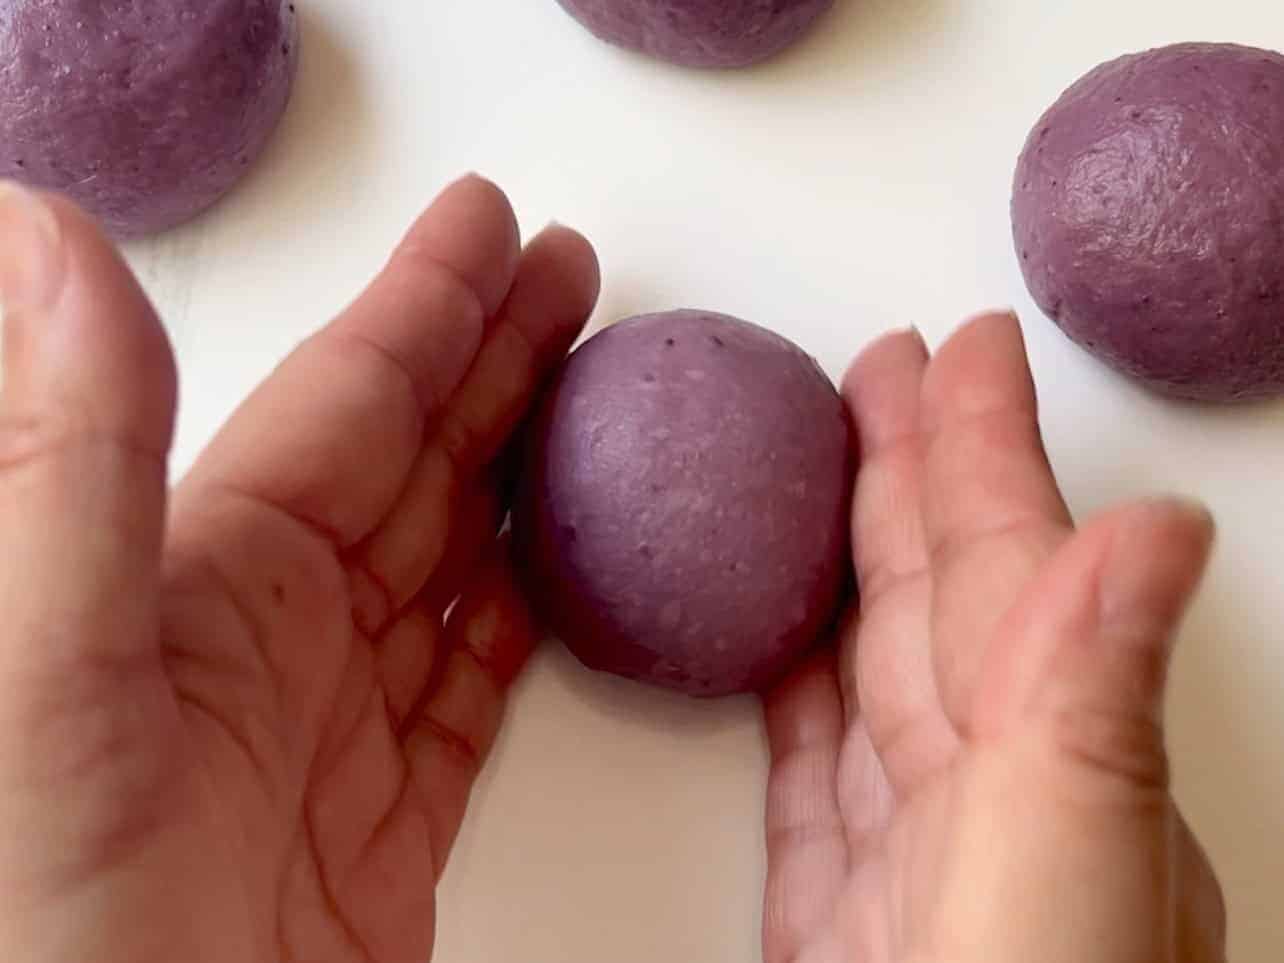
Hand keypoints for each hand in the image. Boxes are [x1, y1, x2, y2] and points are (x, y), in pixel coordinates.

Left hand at [0, 175, 597, 961]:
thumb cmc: (36, 931)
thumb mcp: (42, 678)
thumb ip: (70, 464)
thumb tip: (44, 234)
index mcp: (202, 586)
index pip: (344, 406)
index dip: (427, 308)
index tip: (496, 228)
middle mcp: (268, 645)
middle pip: (414, 467)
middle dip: (495, 362)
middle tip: (572, 278)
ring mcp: (331, 737)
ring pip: (452, 570)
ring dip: (521, 475)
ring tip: (593, 396)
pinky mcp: (382, 837)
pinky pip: (472, 697)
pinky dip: (527, 625)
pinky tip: (566, 572)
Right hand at [763, 315, 1226, 962]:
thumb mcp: (1070, 877)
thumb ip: (1089, 712)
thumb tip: (1154, 530)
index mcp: (1060, 781)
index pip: (1011, 572)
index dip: (984, 451)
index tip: (964, 348)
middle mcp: (998, 810)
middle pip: (935, 601)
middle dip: (906, 474)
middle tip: (879, 373)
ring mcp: (909, 864)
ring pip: (869, 676)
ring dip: (848, 566)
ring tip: (821, 477)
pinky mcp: (829, 923)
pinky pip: (810, 775)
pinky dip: (795, 697)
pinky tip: (786, 651)